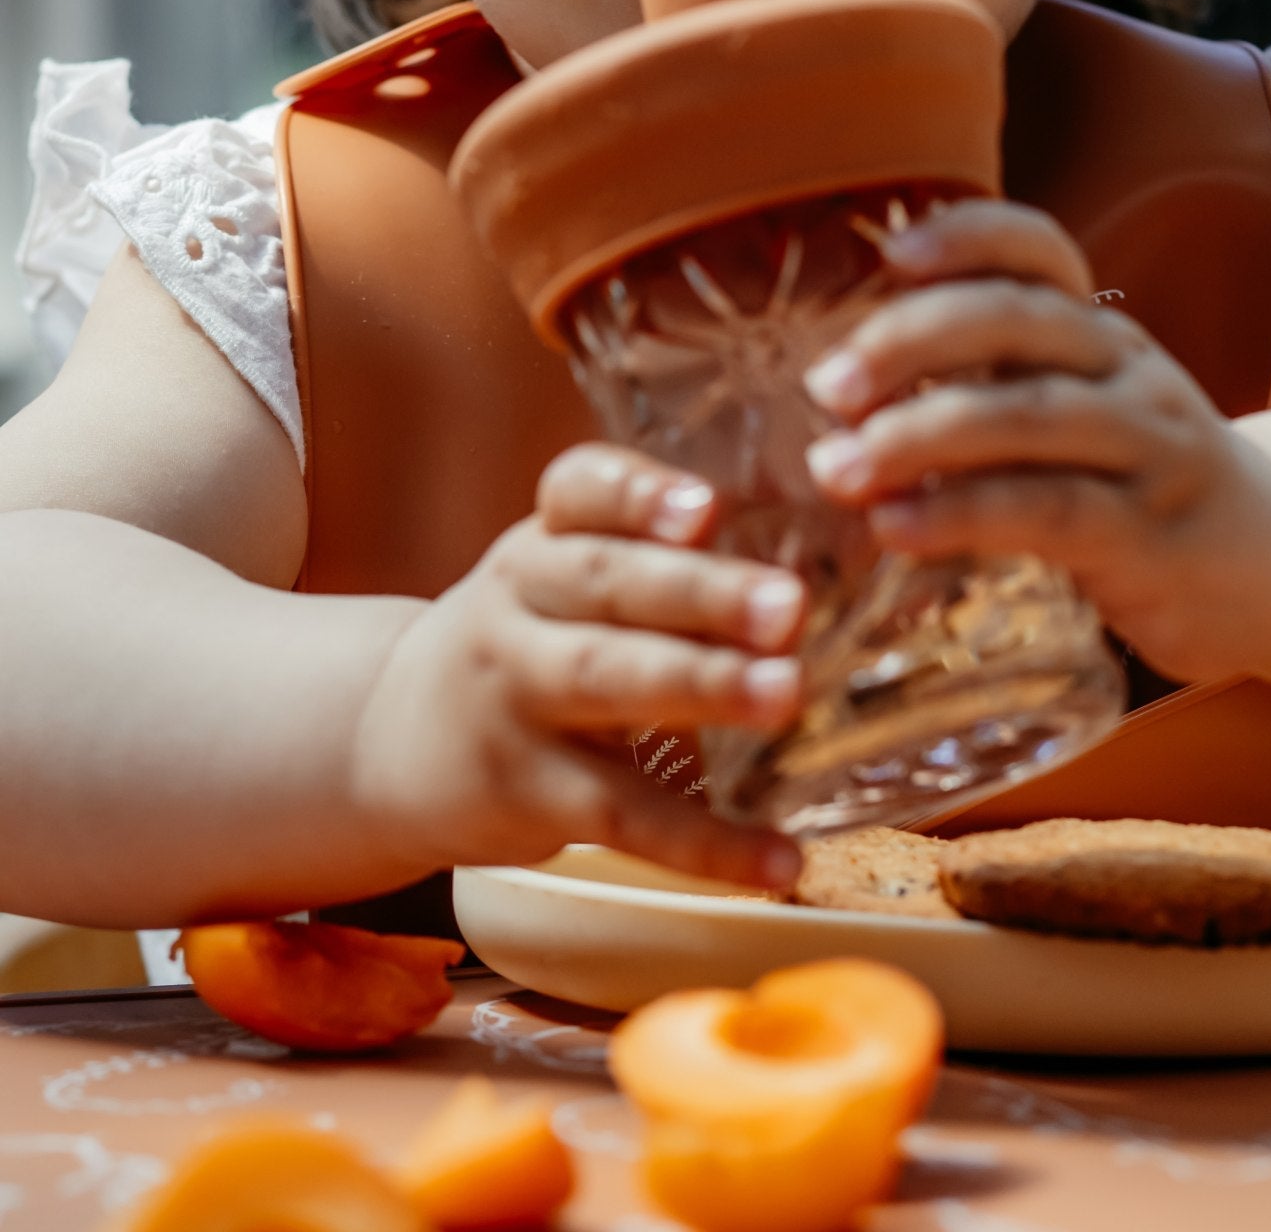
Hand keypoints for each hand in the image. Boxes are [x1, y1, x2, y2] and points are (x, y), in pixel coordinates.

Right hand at [349, 445, 804, 890]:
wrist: (389, 740)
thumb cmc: (522, 642)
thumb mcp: (556, 578)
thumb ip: (652, 559)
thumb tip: (800, 568)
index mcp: (540, 541)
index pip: (580, 492)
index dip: (640, 493)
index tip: (708, 506)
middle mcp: (517, 606)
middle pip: (608, 584)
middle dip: (702, 592)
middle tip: (788, 606)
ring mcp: (513, 698)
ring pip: (608, 682)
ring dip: (702, 687)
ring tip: (787, 694)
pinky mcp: (525, 792)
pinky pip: (621, 815)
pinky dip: (705, 842)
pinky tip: (779, 861)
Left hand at [800, 198, 1270, 684]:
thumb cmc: (1146, 489)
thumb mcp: (1087, 418)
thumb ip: (997, 391)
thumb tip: (846, 390)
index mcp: (1102, 333)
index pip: (1041, 249)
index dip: (968, 235)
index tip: (889, 251)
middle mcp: (1130, 372)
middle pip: (1020, 321)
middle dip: (912, 342)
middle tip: (827, 384)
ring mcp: (1150, 450)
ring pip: (1027, 417)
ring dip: (918, 438)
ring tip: (835, 466)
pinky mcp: (1153, 535)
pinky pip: (1049, 509)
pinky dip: (963, 513)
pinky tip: (897, 526)